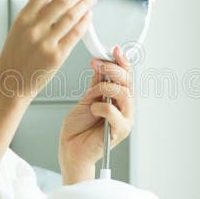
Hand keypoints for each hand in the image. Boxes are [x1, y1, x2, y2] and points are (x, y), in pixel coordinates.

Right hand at [0, 0, 97, 101]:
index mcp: (23, 18)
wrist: (11, 83)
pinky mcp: (56, 56)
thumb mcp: (21, 29)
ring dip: (85, 4)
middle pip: (62, 1)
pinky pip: (75, 34)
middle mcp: (33, 28)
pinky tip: (89, 16)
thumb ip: (40, 11)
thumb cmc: (16, 56)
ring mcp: (45, 42)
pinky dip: (84, 23)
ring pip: (71, 16)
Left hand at [59, 44, 134, 171]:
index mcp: (119, 99)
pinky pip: (114, 112)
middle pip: (128, 82)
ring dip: (105, 88)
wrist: (71, 148)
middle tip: (99, 66)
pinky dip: (101, 107)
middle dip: (113, 70)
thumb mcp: (86, 98)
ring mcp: (124, 120)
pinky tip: (92, 110)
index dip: (122, 61)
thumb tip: (102, 65)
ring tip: (91, 94)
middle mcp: (125, 108)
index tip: (113, 50)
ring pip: (124, 94)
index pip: (127, 76)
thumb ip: (97, 84)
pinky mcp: (119, 131)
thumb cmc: (78, 128)